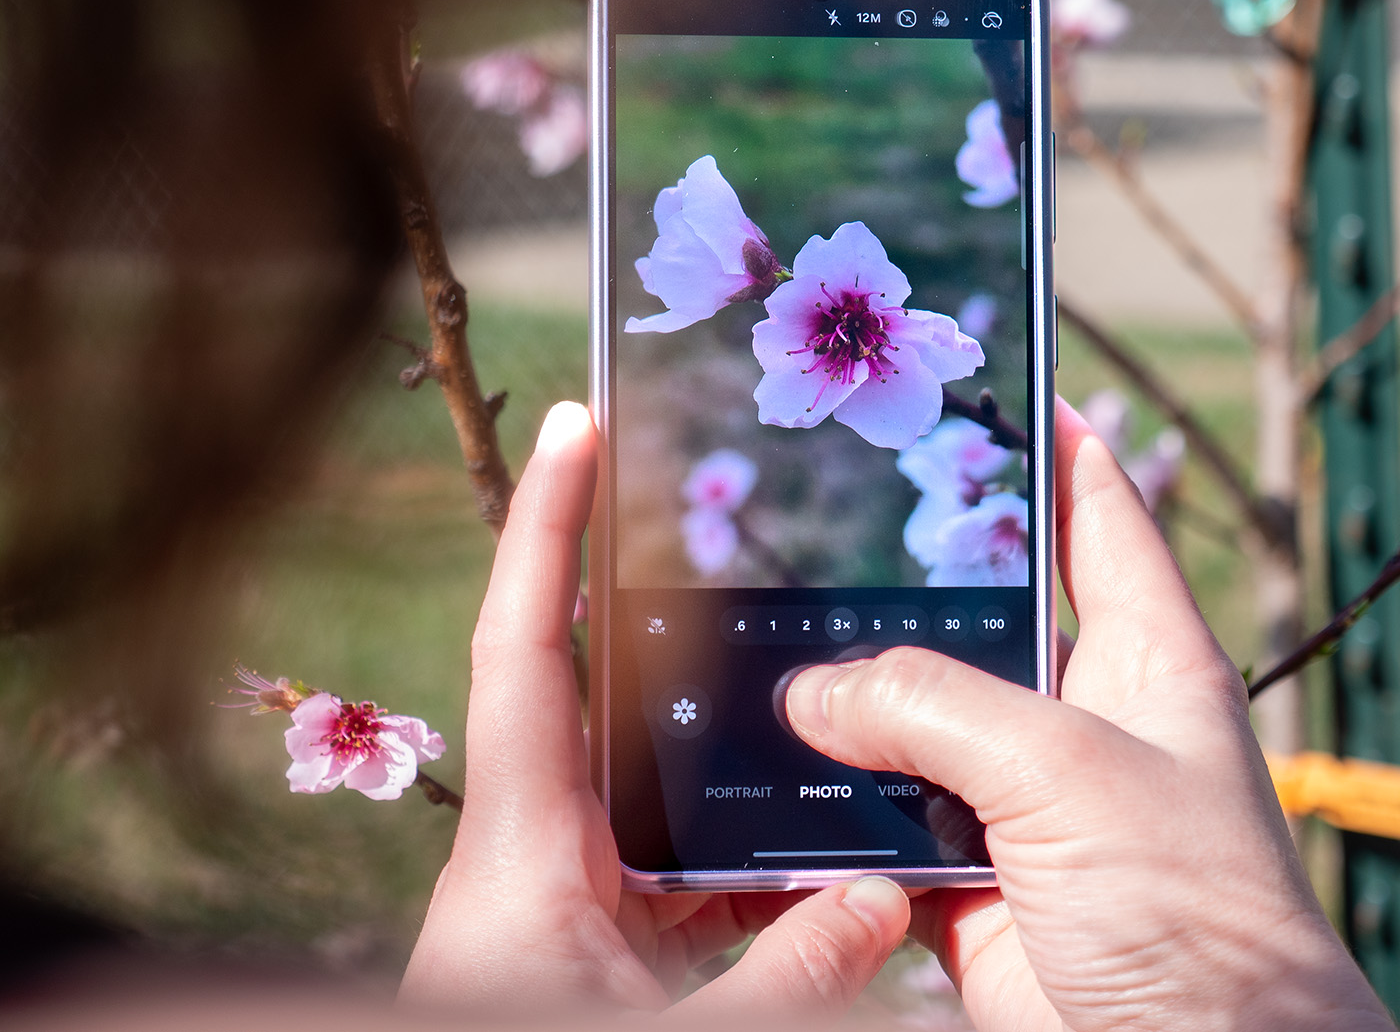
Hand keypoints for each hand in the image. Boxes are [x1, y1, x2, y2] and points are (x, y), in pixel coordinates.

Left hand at [400, 402, 909, 1018]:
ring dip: (742, 766)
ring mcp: (571, 905)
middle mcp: (539, 856)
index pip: (521, 650)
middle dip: (680, 629)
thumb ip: (787, 979)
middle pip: (606, 702)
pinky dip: (754, 867)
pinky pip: (686, 879)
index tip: (580, 423)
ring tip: (832, 701)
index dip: (544, 528)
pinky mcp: (602, 953)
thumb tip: (878, 896)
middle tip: (752, 536)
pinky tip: (833, 865)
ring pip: (664, 798)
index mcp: (521, 853)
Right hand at [784, 398, 1395, 1031]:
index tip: (1009, 392)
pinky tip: (768, 790)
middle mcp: (1086, 723)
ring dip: (849, 714)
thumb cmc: (1193, 911)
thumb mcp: (1068, 771)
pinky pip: (884, 833)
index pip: (1105, 523)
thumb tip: (814, 695)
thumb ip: (934, 710)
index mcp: (1146, 660)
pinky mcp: (975, 886)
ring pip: (916, 732)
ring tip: (759, 657)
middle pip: (985, 626)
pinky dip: (830, 822)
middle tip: (814, 531)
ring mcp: (1027, 807)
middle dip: (905, 591)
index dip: (1062, 452)